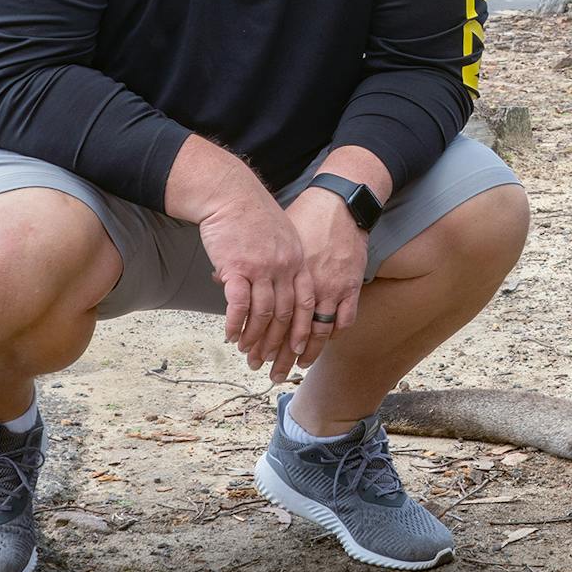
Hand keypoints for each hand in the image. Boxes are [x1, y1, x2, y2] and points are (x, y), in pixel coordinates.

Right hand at [199, 187, 315, 369]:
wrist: (230, 193)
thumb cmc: (251, 214)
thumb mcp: (280, 235)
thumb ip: (283, 262)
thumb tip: (278, 286)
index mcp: (296, 261)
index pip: (304, 303)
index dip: (301, 329)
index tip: (296, 349)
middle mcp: (283, 267)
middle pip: (284, 314)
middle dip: (276, 343)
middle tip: (266, 362)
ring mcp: (262, 268)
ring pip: (262, 314)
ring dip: (253, 337)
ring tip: (244, 350)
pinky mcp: (237, 267)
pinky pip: (239, 304)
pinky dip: (234, 324)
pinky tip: (228, 335)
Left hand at [262, 186, 368, 382]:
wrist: (337, 201)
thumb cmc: (302, 216)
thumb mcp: (269, 238)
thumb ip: (247, 262)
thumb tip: (221, 278)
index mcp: (282, 273)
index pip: (266, 315)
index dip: (256, 337)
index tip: (246, 352)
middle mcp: (306, 284)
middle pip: (288, 329)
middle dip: (275, 354)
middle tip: (264, 370)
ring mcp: (331, 285)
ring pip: (316, 331)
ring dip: (304, 353)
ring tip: (293, 367)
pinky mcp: (350, 284)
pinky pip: (344, 319)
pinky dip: (333, 334)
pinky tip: (323, 343)